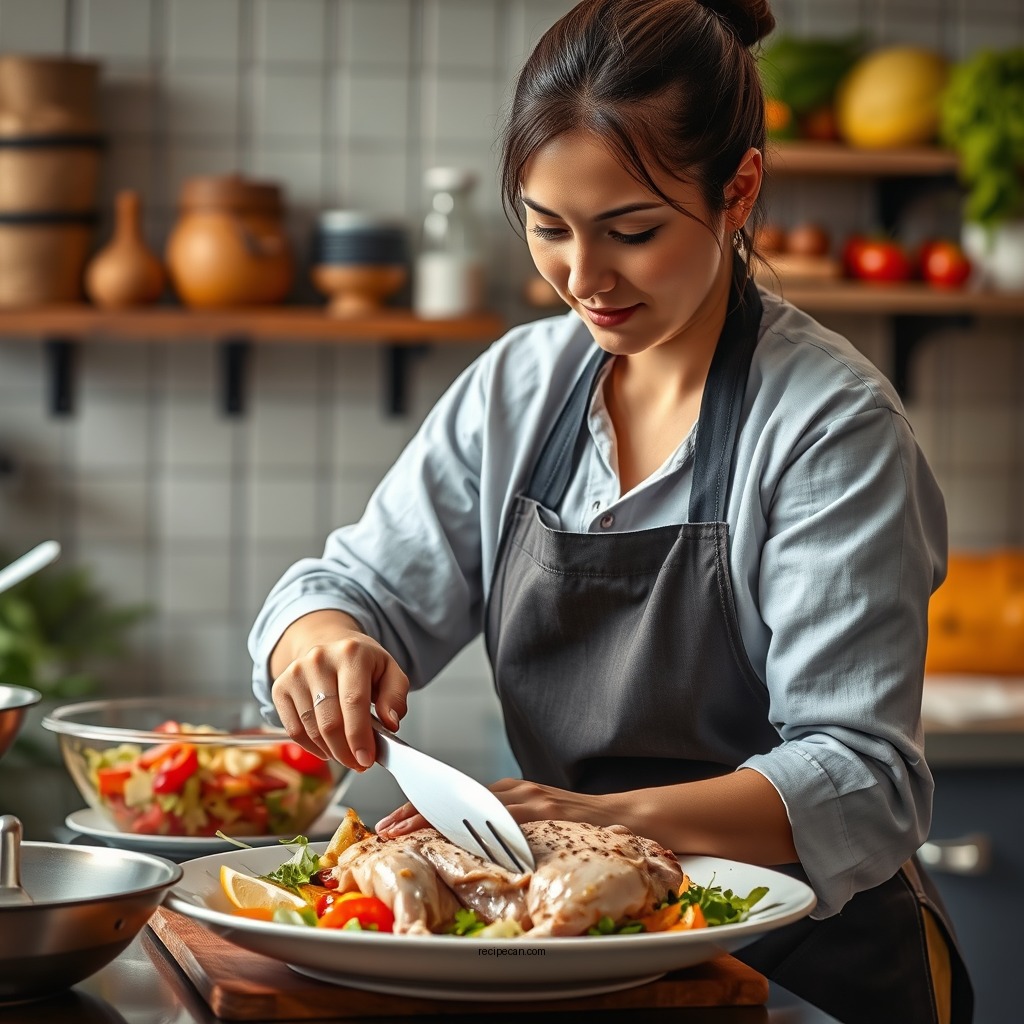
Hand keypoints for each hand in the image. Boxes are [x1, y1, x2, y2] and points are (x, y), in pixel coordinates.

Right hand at [270, 610, 408, 771]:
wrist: (329, 645)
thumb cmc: (362, 663)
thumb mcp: (390, 671)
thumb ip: (395, 697)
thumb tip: (390, 723)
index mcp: (351, 653)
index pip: (353, 702)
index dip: (359, 736)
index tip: (366, 759)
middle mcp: (319, 660)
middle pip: (329, 720)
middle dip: (345, 751)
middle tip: (359, 763)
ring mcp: (296, 673)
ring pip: (311, 729)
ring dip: (331, 752)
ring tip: (346, 754)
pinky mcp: (280, 687)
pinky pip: (294, 730)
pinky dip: (312, 747)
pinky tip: (327, 748)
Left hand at [375, 777, 606, 835]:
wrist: (625, 815)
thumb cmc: (577, 825)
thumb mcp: (534, 820)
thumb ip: (506, 825)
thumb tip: (468, 846)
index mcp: (509, 792)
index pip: (456, 796)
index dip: (421, 808)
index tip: (390, 822)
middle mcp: (515, 791)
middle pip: (457, 798)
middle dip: (418, 813)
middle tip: (387, 827)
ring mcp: (530, 799)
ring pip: (473, 806)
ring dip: (436, 819)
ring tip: (408, 832)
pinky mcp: (546, 811)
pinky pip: (506, 819)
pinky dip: (480, 828)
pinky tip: (457, 838)